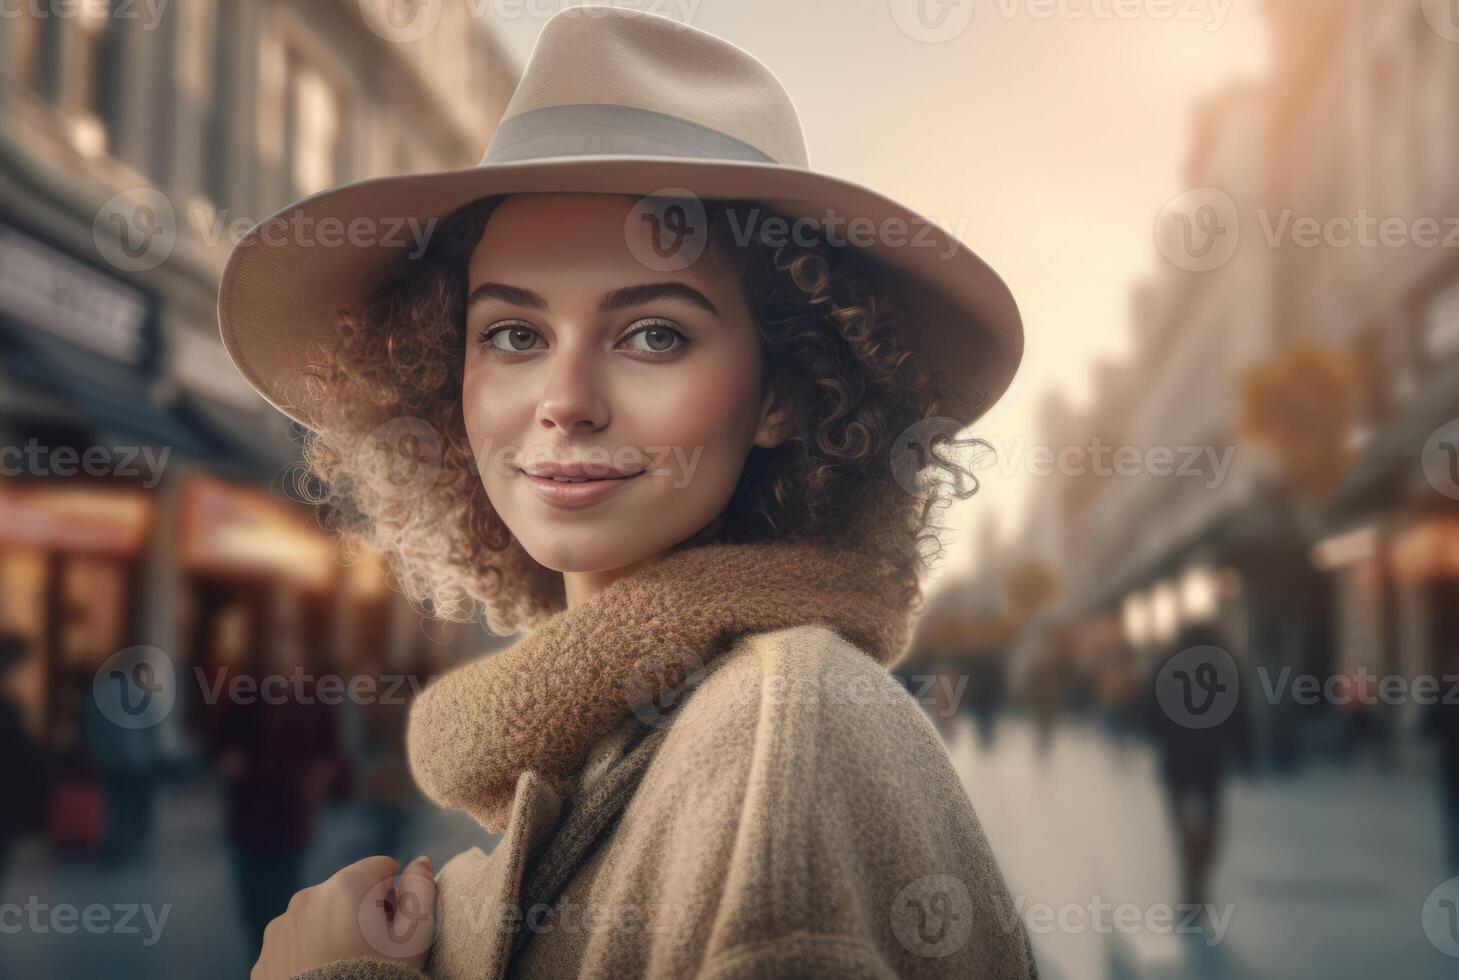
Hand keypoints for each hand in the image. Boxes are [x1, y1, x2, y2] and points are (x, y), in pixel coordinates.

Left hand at [251, 855, 435, 978]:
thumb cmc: (381, 979)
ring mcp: (281, 928)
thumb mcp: (416, 937)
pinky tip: (322, 979)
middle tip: (371, 952)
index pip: (381, 869)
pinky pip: (293, 945)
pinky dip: (307, 956)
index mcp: (347, 885)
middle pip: (347, 892)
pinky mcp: (265, 957)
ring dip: (332, 932)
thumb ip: (422, 890)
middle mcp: (308, 898)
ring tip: (344, 968)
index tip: (392, 928)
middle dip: (361, 913)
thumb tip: (419, 861)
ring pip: (317, 917)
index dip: (394, 898)